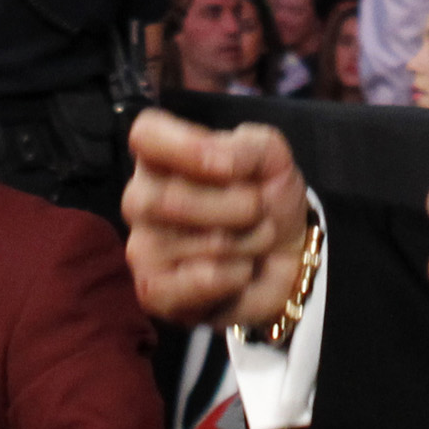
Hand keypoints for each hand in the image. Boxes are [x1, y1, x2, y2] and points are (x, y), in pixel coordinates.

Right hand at [122, 110, 312, 328]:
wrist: (287, 255)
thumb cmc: (267, 195)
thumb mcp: (269, 155)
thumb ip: (247, 146)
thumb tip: (221, 163)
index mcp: (161, 156)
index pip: (145, 135)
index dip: (187, 148)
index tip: (230, 167)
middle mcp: (140, 199)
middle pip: (169, 198)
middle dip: (234, 206)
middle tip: (257, 209)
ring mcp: (142, 248)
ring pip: (197, 242)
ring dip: (246, 241)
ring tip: (253, 240)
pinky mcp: (154, 293)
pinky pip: (199, 282)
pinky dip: (235, 276)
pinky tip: (240, 271)